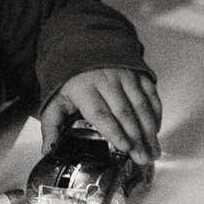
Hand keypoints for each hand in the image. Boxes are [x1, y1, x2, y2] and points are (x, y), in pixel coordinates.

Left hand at [44, 67, 162, 164]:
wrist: (84, 46)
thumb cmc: (71, 79)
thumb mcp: (56, 100)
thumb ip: (52, 126)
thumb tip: (47, 152)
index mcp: (84, 88)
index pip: (100, 112)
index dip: (114, 131)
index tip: (124, 147)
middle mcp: (107, 80)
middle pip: (124, 112)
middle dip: (136, 138)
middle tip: (142, 158)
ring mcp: (125, 75)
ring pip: (141, 105)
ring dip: (149, 130)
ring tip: (153, 151)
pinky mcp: (138, 73)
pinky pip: (151, 95)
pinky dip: (156, 114)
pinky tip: (155, 131)